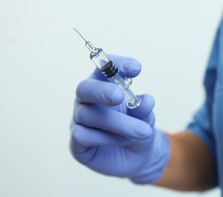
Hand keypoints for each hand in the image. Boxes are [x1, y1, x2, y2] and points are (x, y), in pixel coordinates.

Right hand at [70, 55, 169, 183]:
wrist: (139, 156)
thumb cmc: (138, 126)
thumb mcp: (146, 116)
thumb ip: (144, 108)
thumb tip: (146, 101)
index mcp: (104, 84)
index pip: (105, 67)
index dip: (117, 65)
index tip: (136, 68)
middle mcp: (88, 99)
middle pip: (84, 88)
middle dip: (101, 91)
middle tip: (119, 96)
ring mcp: (79, 120)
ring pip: (89, 115)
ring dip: (119, 123)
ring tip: (143, 131)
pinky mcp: (76, 143)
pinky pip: (82, 135)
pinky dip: (106, 138)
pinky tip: (123, 141)